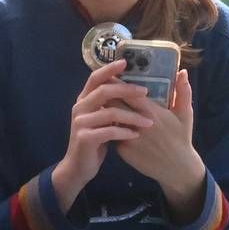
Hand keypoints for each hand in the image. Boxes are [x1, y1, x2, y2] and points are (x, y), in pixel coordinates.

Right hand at [51, 59, 153, 211]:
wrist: (79, 167)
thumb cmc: (95, 141)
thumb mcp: (101, 119)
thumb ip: (109, 105)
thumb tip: (131, 89)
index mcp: (84, 100)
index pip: (95, 78)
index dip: (109, 68)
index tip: (125, 62)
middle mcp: (80, 108)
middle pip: (104, 91)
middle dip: (127, 90)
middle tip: (146, 92)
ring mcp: (81, 123)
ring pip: (110, 113)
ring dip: (133, 116)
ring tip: (149, 122)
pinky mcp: (85, 138)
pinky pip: (109, 132)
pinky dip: (125, 132)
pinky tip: (136, 135)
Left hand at [113, 70, 206, 222]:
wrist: (177, 168)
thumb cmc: (181, 138)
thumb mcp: (186, 114)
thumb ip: (183, 92)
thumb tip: (182, 71)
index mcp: (151, 112)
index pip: (128, 92)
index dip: (117, 82)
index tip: (110, 74)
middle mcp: (137, 123)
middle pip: (114, 103)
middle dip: (106, 94)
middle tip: (100, 87)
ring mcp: (128, 137)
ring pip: (109, 119)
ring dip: (105, 110)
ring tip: (100, 103)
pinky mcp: (123, 150)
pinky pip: (112, 134)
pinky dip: (109, 128)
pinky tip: (106, 124)